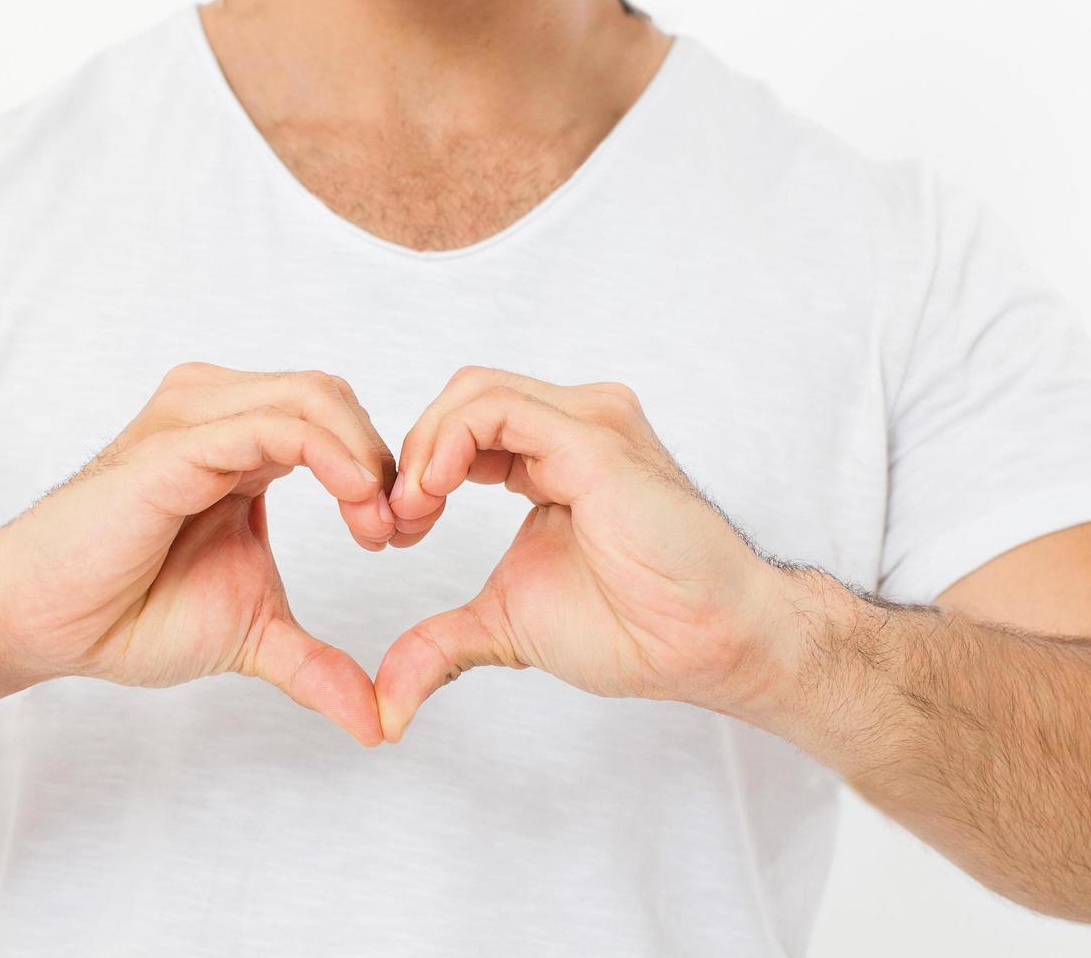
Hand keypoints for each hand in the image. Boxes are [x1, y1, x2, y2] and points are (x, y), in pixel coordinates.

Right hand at [0, 363, 397, 745]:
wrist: (43, 624)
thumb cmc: (130, 613)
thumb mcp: (251, 633)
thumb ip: (316, 664)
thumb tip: (378, 725)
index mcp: (242, 446)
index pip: (336, 421)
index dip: (382, 471)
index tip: (399, 537)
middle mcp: (219, 415)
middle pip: (333, 396)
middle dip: (383, 460)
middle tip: (395, 532)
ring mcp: (195, 422)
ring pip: (314, 396)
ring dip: (365, 456)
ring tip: (376, 524)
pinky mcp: (176, 446)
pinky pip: (273, 426)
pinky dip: (331, 455)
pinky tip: (355, 501)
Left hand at [376, 367, 783, 740]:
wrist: (702, 645)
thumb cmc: (633, 626)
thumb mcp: (504, 625)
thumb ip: (442, 642)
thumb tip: (388, 700)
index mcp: (552, 457)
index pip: (463, 427)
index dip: (416, 470)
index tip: (396, 533)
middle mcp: (573, 427)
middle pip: (461, 398)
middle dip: (410, 455)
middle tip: (395, 523)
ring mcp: (587, 426)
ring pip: (473, 391)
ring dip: (423, 448)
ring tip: (414, 512)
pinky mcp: (593, 441)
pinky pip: (497, 409)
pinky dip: (448, 443)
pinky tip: (434, 493)